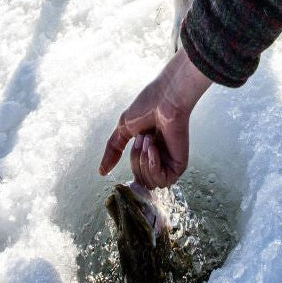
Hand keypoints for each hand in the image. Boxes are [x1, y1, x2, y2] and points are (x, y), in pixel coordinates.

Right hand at [98, 49, 212, 187]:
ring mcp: (170, 164)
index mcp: (149, 153)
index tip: (135, 144)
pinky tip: (154, 148)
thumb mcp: (124, 128)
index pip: (138, 176)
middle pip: (140, 181)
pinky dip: (153, 166)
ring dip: (143, 161)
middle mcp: (161, 161)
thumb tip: (102, 171)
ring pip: (150, 183)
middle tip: (143, 137)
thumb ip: (113, 150)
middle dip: (136, 159)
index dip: (133, 165)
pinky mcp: (179, 166)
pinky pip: (162, 181)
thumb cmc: (148, 107)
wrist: (165, 99)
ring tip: (149, 140)